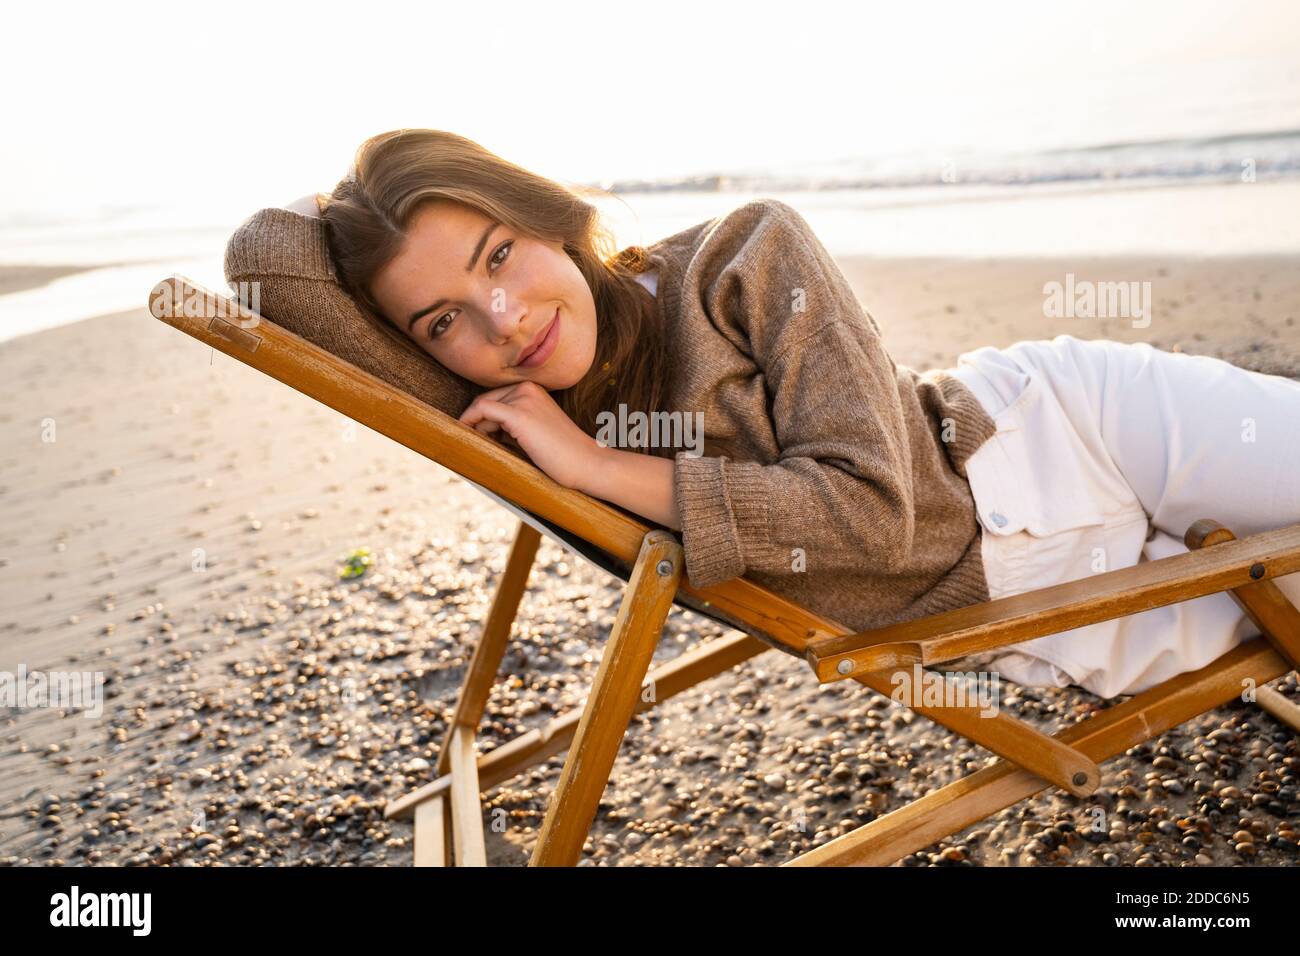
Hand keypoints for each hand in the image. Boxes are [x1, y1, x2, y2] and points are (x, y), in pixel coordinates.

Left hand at [458, 380, 603, 490]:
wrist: (587, 463)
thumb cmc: (564, 455)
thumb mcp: (535, 432)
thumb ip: (512, 425)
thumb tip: (482, 429)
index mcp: (534, 390)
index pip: (496, 398)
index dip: (483, 418)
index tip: (480, 436)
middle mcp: (528, 389)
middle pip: (486, 400)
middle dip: (477, 422)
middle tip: (478, 444)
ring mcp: (524, 399)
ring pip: (482, 406)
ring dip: (476, 427)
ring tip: (483, 447)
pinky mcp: (519, 415)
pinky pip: (482, 410)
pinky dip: (469, 421)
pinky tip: (468, 435)